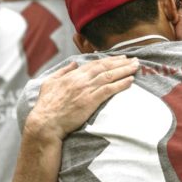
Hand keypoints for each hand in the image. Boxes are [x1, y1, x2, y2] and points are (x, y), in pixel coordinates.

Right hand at [24, 56, 138, 142]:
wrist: (45, 124)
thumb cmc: (45, 105)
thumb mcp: (49, 83)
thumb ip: (62, 71)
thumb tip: (73, 64)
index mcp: (73, 75)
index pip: (95, 64)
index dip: (110, 60)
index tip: (120, 58)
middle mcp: (81, 80)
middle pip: (105, 67)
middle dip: (121, 62)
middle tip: (134, 59)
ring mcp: (86, 90)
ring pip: (110, 76)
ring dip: (125, 70)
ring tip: (136, 67)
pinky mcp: (90, 101)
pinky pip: (109, 90)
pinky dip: (121, 84)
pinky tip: (130, 81)